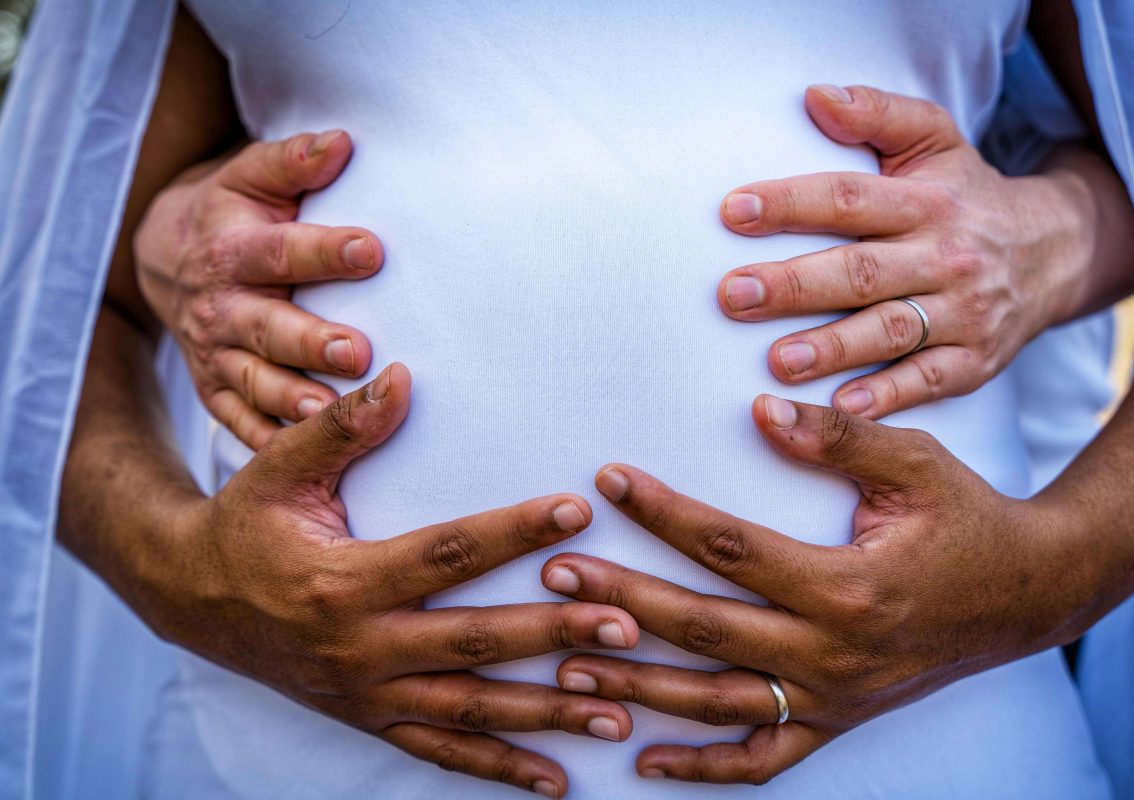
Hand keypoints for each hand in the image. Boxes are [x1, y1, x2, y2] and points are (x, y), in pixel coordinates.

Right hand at [134, 130, 382, 448]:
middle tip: (358, 350)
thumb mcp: (251, 176)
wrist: (163, 257)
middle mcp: (220, 307)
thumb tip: (342, 143)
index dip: (325, 251)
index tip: (373, 251)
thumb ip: (293, 161)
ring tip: (329, 415)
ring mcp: (214, 355)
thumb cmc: (231, 213)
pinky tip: (304, 460)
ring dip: (291, 401)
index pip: (280, 251)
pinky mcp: (216, 392)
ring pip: (253, 383)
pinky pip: (239, 424)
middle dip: (310, 342)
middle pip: (267, 327)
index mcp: (232, 251)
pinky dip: (268, 444)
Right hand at [146, 363, 639, 797]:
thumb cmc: (244, 525)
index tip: (576, 510)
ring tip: (619, 705)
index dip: (513, 530)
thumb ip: (341, 426)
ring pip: (471, 708)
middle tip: (625, 623)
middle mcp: (360, 648)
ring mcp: (367, 694)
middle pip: (473, 640)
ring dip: (547, 711)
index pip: (446, 553)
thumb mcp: (277, 469)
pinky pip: (443, 751)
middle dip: (554, 633)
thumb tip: (398, 375)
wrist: (190, 600)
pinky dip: (501, 769)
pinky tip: (556, 777)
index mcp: (342, 581)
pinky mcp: (371, 719)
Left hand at [540, 396, 1083, 784]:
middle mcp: (832, 654)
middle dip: (622, 600)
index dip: (664, 511)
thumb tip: (762, 407)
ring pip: (715, 702)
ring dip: (636, 687)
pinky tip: (640, 761)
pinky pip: (758, 759)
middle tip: (556, 574)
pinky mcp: (833, 722)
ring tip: (563, 665)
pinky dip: (699, 768)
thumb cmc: (968, 519)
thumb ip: (838, 437)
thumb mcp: (917, 463)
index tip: (610, 477)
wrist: (1028, 594)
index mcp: (849, 585)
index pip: (732, 547)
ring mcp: (830, 699)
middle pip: (705, 629)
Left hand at [717, 85, 1093, 418]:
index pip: (850, 198)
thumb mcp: (934, 140)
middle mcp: (946, 257)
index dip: (791, 203)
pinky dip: (888, 396)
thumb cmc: (964, 195)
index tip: (733, 212)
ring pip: (892, 330)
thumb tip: (816, 97)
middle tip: (733, 296)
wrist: (1053, 251)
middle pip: (862, 271)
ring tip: (777, 361)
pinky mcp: (975, 361)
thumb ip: (877, 113)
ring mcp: (964, 312)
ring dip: (833, 348)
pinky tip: (842, 405)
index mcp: (927, 201)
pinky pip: (929, 381)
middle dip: (795, 285)